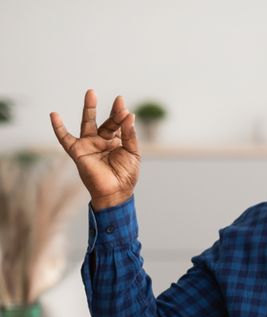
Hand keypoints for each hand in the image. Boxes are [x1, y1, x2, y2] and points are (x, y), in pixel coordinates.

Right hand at [50, 89, 139, 210]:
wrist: (116, 192)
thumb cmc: (126, 175)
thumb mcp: (132, 152)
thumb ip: (130, 134)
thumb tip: (130, 115)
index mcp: (116, 141)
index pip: (119, 124)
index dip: (121, 114)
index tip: (124, 105)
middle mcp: (102, 141)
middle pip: (106, 121)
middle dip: (111, 110)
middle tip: (117, 98)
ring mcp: (90, 145)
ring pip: (88, 123)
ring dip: (89, 109)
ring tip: (91, 93)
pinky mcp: (78, 152)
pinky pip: (65, 139)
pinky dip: (58, 128)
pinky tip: (54, 115)